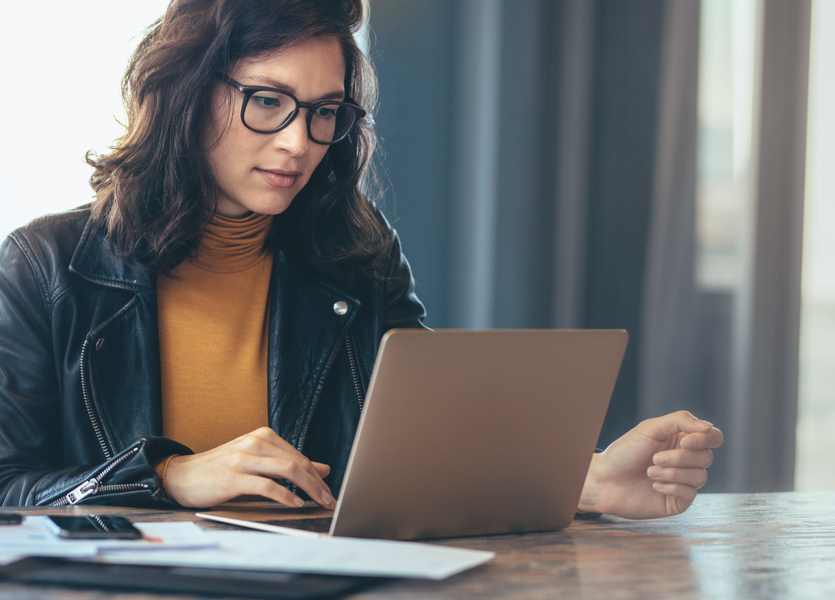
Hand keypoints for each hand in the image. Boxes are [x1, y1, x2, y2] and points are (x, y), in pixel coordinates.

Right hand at [161, 427, 335, 508]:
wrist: (181, 475)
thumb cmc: (220, 469)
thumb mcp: (257, 461)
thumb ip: (287, 463)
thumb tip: (323, 469)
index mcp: (263, 436)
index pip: (300, 456)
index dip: (318, 476)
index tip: (329, 491)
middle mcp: (255, 442)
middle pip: (298, 463)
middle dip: (318, 484)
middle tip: (330, 500)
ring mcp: (243, 458)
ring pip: (287, 470)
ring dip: (308, 489)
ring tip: (318, 503)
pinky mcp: (233, 477)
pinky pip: (266, 485)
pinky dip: (285, 495)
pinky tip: (294, 503)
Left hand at [577, 411, 723, 518]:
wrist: (605, 480)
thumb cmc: (625, 452)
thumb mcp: (651, 428)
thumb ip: (680, 421)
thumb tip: (709, 428)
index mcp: (682, 440)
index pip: (713, 437)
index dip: (705, 439)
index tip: (684, 442)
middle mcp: (686, 460)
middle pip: (707, 457)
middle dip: (680, 458)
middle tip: (655, 458)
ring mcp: (684, 481)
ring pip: (700, 476)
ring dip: (673, 473)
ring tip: (650, 471)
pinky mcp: (678, 500)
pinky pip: (690, 493)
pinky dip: (671, 487)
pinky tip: (654, 485)